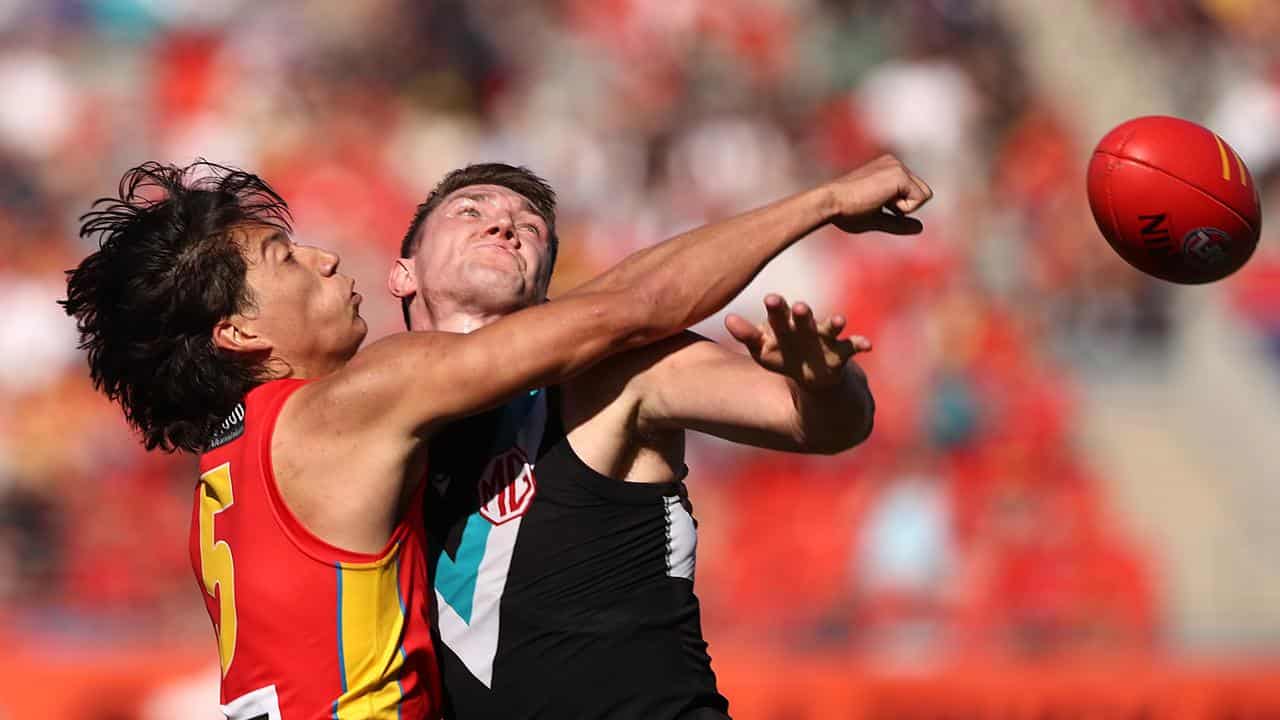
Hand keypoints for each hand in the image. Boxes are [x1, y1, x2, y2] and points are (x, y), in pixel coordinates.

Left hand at [725, 294, 870, 389]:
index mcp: (784, 325)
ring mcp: (825, 338)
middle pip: (803, 319)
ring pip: (830, 328)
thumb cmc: (782, 355)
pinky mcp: (841, 353)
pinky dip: (860, 344)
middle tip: (800, 306)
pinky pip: (852, 347)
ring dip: (834, 323)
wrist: (810, 374)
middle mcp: (806, 327)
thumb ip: (747, 335)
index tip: (771, 298)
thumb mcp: (761, 349)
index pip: (778, 314)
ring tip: (839, 320)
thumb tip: (728, 319)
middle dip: (803, 314)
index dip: (776, 308)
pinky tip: (867, 345)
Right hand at [823, 154, 932, 235]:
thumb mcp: (876, 218)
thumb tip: (921, 228)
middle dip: (905, 207)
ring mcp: (897, 166)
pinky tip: (880, 201)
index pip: (913, 193)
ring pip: (923, 196)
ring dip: (903, 208)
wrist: (831, 202)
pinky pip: (920, 199)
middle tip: (876, 204)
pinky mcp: (899, 174)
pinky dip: (903, 208)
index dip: (899, 209)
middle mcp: (894, 163)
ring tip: (876, 201)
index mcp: (888, 168)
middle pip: (923, 193)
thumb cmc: (846, 211)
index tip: (874, 204)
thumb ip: (898, 221)